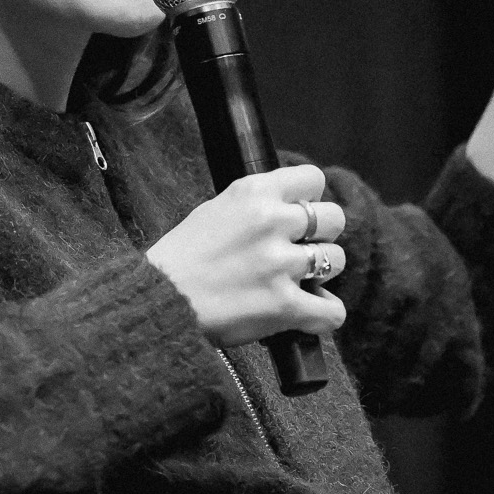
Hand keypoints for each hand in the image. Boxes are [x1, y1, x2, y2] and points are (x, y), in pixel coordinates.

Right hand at [145, 165, 346, 346]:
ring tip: (297, 282)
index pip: (313, 179)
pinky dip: (325, 314)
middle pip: (334, 218)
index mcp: (254, 192)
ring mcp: (280, 264)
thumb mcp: (216, 210)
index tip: (300, 215)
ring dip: (321, 273)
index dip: (310, 199)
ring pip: (336, 260)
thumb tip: (290, 209)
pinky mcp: (284, 305)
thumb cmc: (180, 258)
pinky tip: (309, 314)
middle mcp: (272, 222)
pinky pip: (332, 310)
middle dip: (321, 236)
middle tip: (300, 251)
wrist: (157, 301)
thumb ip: (255, 205)